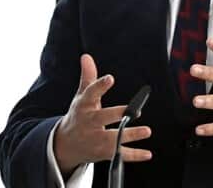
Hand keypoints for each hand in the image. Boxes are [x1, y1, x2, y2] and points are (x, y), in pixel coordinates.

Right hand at [53, 55, 152, 176]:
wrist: (65, 145)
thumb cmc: (79, 115)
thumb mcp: (82, 97)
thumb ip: (88, 77)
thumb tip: (86, 56)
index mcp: (84, 106)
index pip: (91, 94)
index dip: (100, 86)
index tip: (110, 78)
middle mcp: (89, 123)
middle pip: (102, 118)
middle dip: (117, 114)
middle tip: (135, 111)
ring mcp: (96, 139)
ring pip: (113, 138)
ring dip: (130, 135)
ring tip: (147, 131)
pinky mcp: (103, 153)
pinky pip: (119, 155)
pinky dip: (134, 155)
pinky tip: (148, 154)